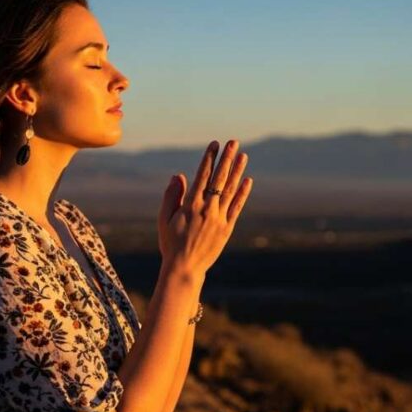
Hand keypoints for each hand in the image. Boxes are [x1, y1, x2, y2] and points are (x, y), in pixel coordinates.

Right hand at [157, 139, 252, 273]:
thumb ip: (171, 196)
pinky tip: (247, 181)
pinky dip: (242, 193)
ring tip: (243, 156)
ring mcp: (219, 219)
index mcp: (191, 205)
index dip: (209, 158)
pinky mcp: (227, 229)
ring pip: (230, 190)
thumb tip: (178, 175)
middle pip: (219, 178)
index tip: (214, 144)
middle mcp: (207, 209)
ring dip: (237, 171)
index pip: (202, 175)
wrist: (185, 268)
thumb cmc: (171, 243)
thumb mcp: (164, 219)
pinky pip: (236, 207)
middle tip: (233, 143)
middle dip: (227, 159)